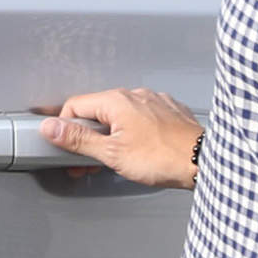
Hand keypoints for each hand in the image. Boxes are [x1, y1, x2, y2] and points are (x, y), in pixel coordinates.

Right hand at [39, 87, 201, 187]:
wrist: (204, 162)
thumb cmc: (164, 158)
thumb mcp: (111, 153)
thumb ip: (78, 140)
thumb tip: (52, 128)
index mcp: (116, 101)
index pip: (75, 106)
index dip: (66, 129)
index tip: (66, 148)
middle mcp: (135, 95)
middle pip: (97, 111)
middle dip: (88, 137)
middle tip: (87, 161)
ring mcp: (154, 102)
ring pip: (120, 115)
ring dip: (110, 136)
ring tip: (115, 160)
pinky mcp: (169, 112)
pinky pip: (141, 118)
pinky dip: (133, 132)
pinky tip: (138, 151)